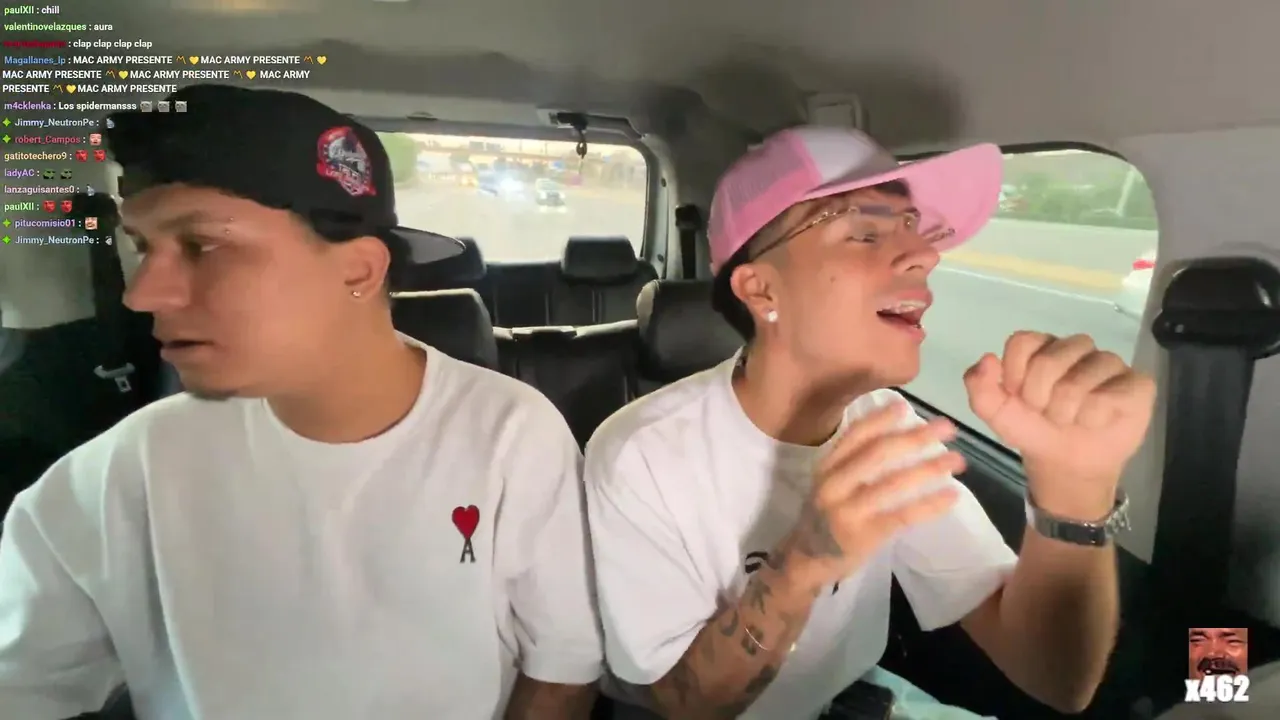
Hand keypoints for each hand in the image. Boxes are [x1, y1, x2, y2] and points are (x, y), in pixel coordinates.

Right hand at [779, 401, 963, 591]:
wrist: (805, 561)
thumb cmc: (827, 517)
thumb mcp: (832, 484)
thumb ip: (855, 461)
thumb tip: (899, 434)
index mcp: (827, 467)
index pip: (855, 435)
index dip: (882, 419)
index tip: (907, 405)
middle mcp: (833, 485)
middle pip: (878, 454)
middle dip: (915, 438)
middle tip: (948, 428)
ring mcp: (847, 511)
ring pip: (892, 484)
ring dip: (928, 469)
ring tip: (957, 461)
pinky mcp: (864, 536)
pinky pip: (902, 516)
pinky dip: (929, 505)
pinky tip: (951, 495)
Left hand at [963, 332, 1156, 516]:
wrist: (1066, 465)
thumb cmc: (1034, 430)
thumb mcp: (997, 413)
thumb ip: (980, 387)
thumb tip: (987, 360)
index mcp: (1042, 347)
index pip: (1021, 342)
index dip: (1015, 375)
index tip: (1020, 398)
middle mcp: (1077, 348)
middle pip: (1049, 360)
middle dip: (1039, 398)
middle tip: (1047, 413)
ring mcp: (1109, 363)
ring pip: (1080, 379)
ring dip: (1066, 411)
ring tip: (1069, 420)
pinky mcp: (1137, 384)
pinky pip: (1112, 395)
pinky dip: (1095, 416)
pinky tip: (1095, 421)